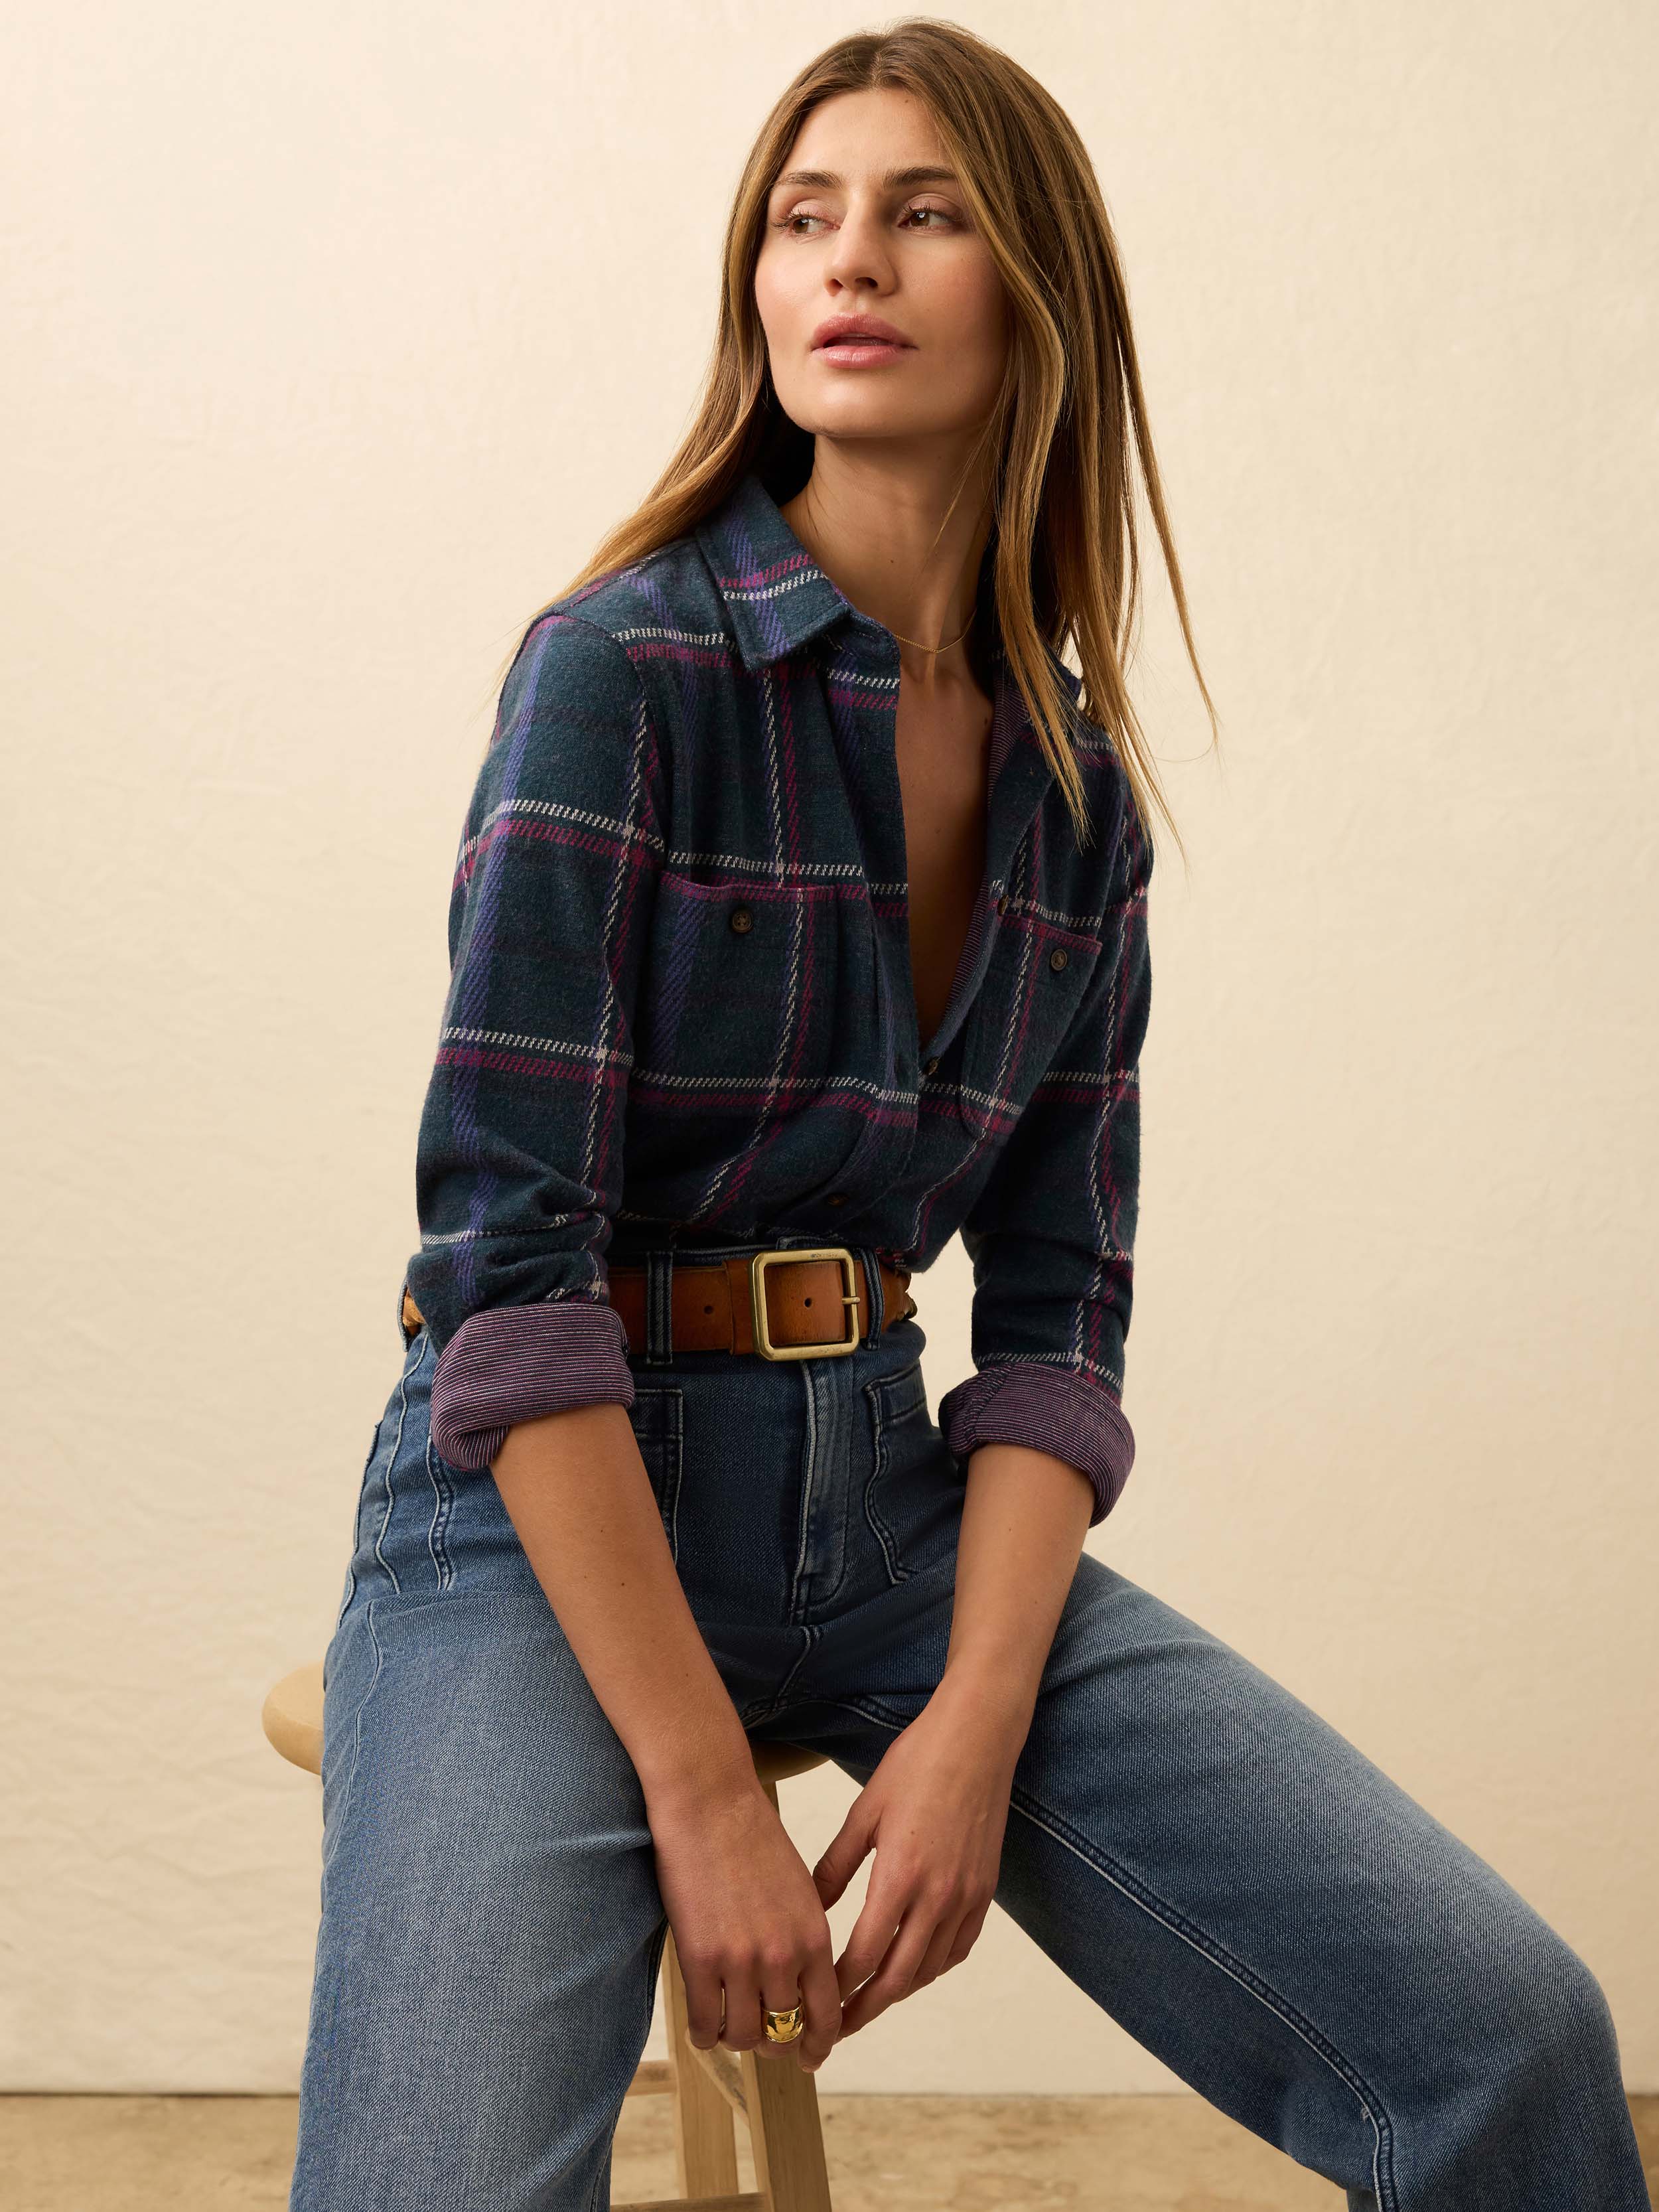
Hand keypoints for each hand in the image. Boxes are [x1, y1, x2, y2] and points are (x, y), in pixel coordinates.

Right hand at [649, 1772, 842, 2071]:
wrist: (711, 1802)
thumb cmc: (753, 1838)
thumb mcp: (799, 1888)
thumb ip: (805, 1936)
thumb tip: (803, 1980)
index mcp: (815, 1936)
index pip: (828, 2014)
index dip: (820, 2045)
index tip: (811, 2057)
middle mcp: (784, 1956)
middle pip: (785, 2032)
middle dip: (776, 2044)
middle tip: (765, 2043)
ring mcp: (742, 1960)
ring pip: (746, 2035)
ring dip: (738, 2040)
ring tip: (729, 2030)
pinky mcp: (701, 1959)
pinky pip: (706, 2023)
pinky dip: (705, 2034)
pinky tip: (703, 2028)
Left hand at [811, 1674, 1029, 2035]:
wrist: (977, 1739)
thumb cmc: (917, 1765)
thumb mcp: (866, 1811)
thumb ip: (836, 1866)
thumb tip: (811, 1908)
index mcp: (900, 1875)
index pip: (864, 1955)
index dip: (837, 1986)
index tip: (814, 2000)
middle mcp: (937, 1896)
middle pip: (897, 1978)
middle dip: (863, 2010)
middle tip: (835, 2031)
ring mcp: (966, 1897)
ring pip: (929, 1970)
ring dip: (896, 1993)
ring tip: (867, 2003)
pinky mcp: (985, 1891)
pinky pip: (957, 1949)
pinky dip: (931, 1969)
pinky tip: (912, 1970)